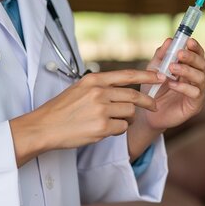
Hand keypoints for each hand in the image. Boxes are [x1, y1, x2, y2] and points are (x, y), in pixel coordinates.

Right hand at [10, 70, 162, 166]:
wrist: (43, 127)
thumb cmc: (61, 110)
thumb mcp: (80, 89)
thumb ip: (101, 86)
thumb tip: (125, 88)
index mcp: (94, 80)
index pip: (127, 75)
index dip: (147, 75)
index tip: (161, 77)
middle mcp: (99, 92)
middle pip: (134, 96)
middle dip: (148, 102)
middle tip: (154, 106)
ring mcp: (101, 110)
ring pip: (130, 113)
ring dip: (128, 119)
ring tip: (115, 121)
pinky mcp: (101, 127)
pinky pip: (122, 128)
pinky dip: (118, 130)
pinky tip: (105, 130)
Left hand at [142, 38, 204, 129]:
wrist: (148, 113)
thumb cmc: (153, 89)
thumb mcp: (154, 69)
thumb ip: (161, 56)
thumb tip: (169, 40)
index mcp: (189, 67)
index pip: (198, 54)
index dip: (196, 47)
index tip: (188, 41)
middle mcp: (196, 78)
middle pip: (202, 64)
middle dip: (192, 57)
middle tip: (179, 54)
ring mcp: (198, 91)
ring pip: (201, 77)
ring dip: (187, 70)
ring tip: (172, 68)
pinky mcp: (195, 105)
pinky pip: (195, 93)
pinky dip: (184, 87)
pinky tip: (172, 85)